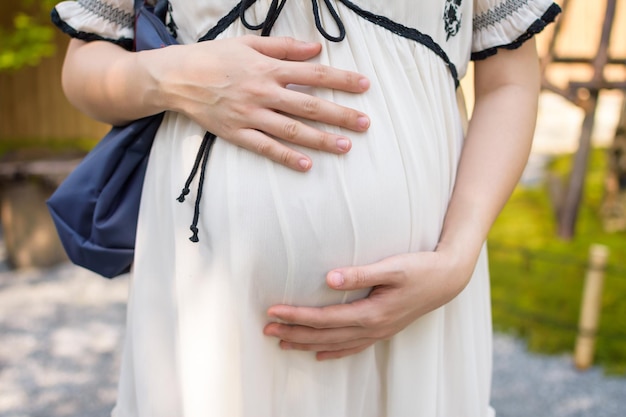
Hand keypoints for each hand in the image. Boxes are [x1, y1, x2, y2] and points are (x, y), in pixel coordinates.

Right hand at [145, 35, 370, 170]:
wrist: (178, 77)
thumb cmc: (215, 57)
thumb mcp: (249, 43)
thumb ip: (284, 47)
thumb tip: (316, 49)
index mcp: (269, 68)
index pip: (314, 74)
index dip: (341, 80)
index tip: (365, 86)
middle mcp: (264, 92)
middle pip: (310, 106)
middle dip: (340, 114)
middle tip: (365, 123)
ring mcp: (251, 115)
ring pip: (292, 130)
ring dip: (321, 139)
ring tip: (345, 147)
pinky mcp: (238, 133)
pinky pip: (266, 147)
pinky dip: (287, 157)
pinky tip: (307, 165)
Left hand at [263, 249, 474, 359]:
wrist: (449, 279)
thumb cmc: (420, 269)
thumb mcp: (392, 267)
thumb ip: (360, 274)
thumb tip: (329, 278)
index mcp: (371, 313)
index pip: (324, 318)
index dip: (296, 316)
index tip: (272, 312)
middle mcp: (372, 328)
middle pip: (324, 335)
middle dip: (294, 333)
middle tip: (266, 331)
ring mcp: (378, 332)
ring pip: (335, 344)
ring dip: (307, 344)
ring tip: (283, 344)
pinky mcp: (383, 330)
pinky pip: (353, 347)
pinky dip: (333, 352)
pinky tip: (320, 354)